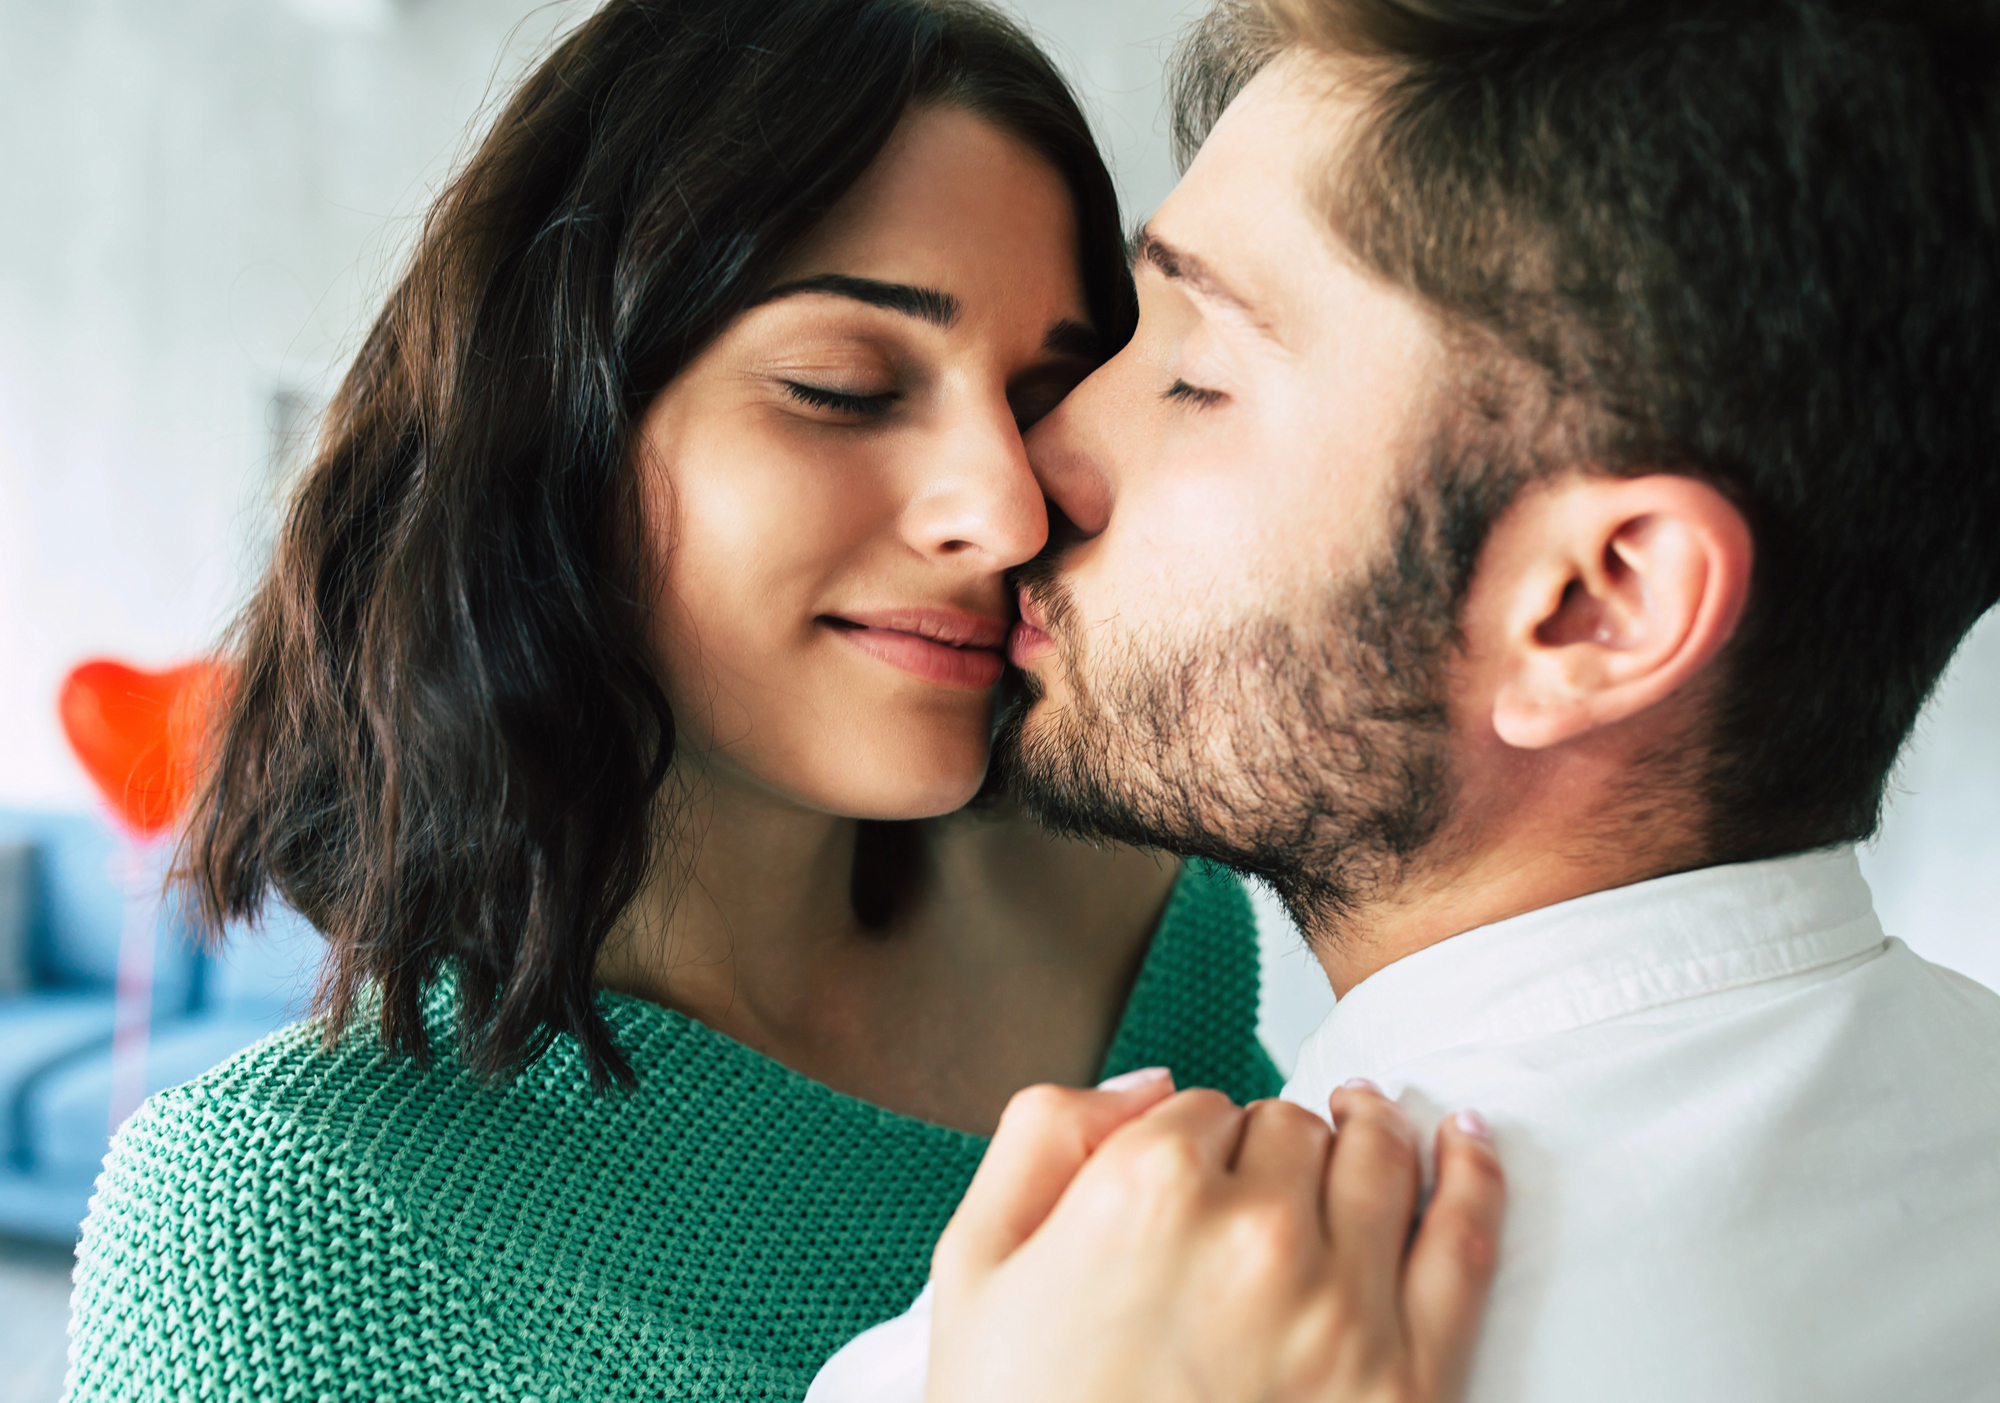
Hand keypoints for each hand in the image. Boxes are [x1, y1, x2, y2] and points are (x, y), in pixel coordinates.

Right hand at [927, 1075, 1503, 1402]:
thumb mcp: (974, 1267)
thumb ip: (1044, 1136)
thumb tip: (1150, 1083)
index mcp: (1144, 1189)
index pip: (1200, 1106)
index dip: (1193, 1138)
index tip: (1190, 1176)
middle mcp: (1252, 1231)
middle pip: (1291, 1128)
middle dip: (1273, 1144)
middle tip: (1257, 1181)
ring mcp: (1340, 1306)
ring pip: (1380, 1158)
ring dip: (1370, 1131)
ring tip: (1369, 1121)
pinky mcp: (1408, 1379)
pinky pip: (1467, 1242)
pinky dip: (1476, 1174)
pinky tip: (1468, 1140)